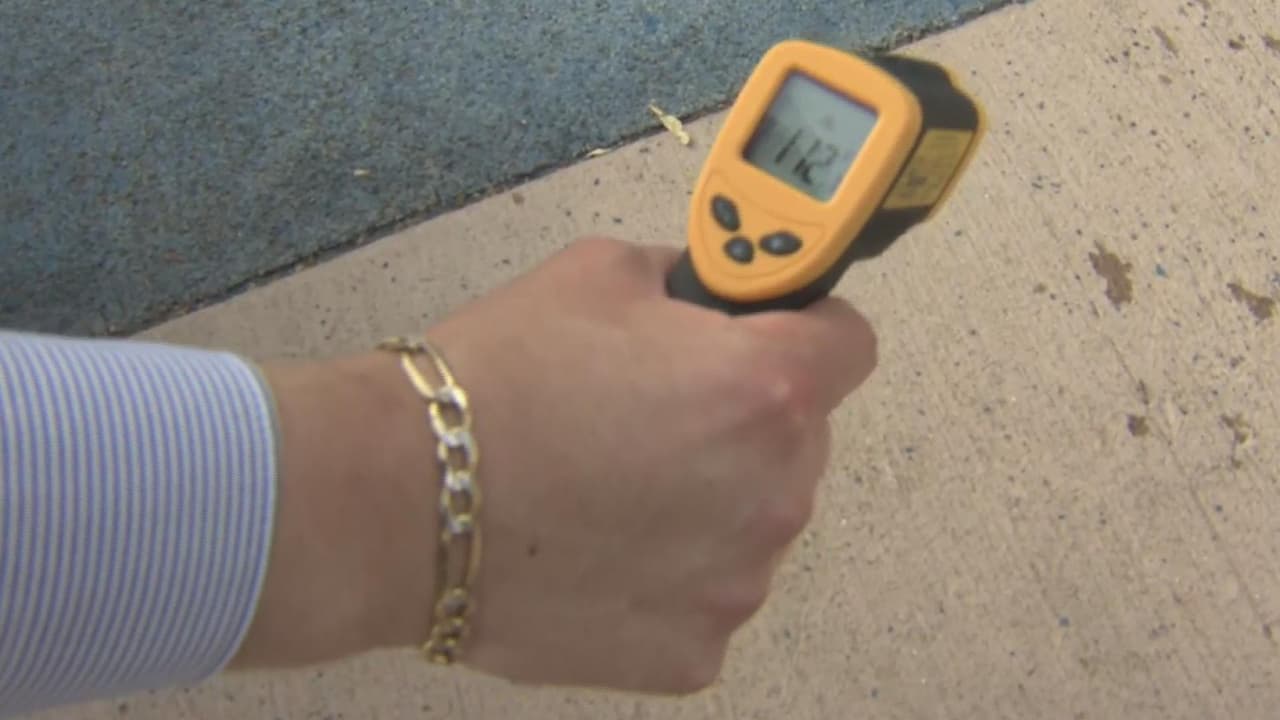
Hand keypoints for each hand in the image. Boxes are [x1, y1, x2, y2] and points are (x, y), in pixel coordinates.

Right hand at [424, 236, 877, 692]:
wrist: (401, 500)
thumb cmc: (495, 384)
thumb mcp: (601, 274)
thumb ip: (690, 282)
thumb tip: (717, 298)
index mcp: (766, 389)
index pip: (848, 342)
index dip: (806, 330)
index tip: (767, 337)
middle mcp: (775, 492)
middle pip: (798, 439)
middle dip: (744, 420)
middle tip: (652, 414)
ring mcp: (738, 583)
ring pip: (754, 520)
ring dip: (709, 501)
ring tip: (609, 487)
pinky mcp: (692, 650)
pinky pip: (707, 592)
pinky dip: (670, 573)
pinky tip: (598, 548)